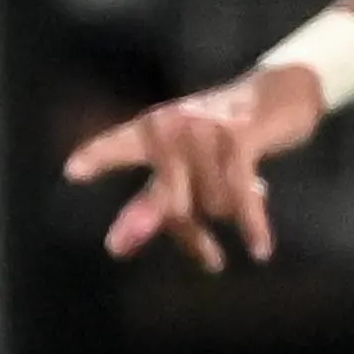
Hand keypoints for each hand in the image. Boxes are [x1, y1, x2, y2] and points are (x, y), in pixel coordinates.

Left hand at [64, 63, 325, 270]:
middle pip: (170, 202)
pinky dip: (253, 225)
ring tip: (251, 204)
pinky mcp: (239, 138)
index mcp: (153, 129)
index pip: (120, 144)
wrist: (280, 92)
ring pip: (211, 203)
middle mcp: (174, 126)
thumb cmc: (222, 136)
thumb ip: (151, 203)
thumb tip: (118, 247)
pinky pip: (241, 195)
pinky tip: (259, 251)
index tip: (73, 172)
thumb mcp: (185, 164)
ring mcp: (206, 131)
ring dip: (230, 214)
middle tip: (210, 261)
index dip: (98, 156)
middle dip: (189, 235)